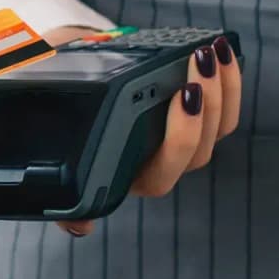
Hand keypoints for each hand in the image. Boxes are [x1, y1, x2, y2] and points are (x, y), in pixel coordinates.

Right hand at [54, 30, 245, 237]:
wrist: (69, 79)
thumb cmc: (63, 112)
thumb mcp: (50, 140)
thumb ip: (61, 184)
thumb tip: (78, 227)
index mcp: (129, 177)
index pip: (165, 170)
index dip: (182, 134)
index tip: (183, 92)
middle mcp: (161, 164)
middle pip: (199, 147)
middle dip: (207, 102)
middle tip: (199, 62)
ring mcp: (184, 140)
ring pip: (219, 127)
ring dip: (223, 87)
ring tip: (212, 50)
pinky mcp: (198, 116)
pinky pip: (225, 108)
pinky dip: (229, 79)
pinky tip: (222, 50)